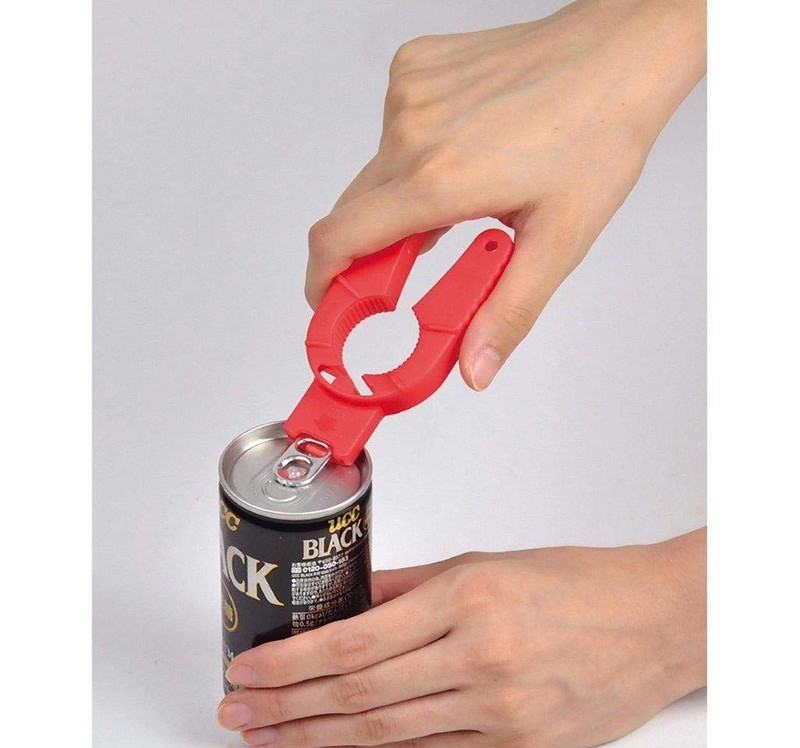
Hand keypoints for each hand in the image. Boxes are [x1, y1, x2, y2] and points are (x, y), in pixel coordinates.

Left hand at [217, 529, 705, 747]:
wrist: (655, 623)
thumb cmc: (576, 582)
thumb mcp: (484, 564)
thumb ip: (407, 586)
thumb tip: (346, 603)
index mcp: (469, 600)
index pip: (354, 641)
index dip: (291, 662)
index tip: (248, 669)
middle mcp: (479, 659)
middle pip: (357, 692)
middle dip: (287, 706)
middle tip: (239, 711)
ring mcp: (497, 711)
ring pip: (382, 732)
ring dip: (316, 737)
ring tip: (269, 736)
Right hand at [304, 0, 705, 390]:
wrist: (617, 53)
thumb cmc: (598, 133)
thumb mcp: (559, 242)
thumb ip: (508, 313)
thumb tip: (474, 365)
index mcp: (440, 179)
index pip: (338, 240)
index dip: (323, 283)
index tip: (330, 305)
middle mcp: (412, 130)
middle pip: (350, 213)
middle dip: (370, 251)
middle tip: (409, 269)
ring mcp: (408, 93)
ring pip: (373, 175)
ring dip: (398, 204)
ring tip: (457, 204)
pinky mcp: (413, 68)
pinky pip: (390, 133)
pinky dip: (411, 158)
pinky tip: (459, 154)